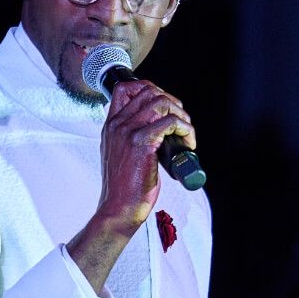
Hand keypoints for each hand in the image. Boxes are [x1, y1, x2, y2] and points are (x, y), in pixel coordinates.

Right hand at [94, 77, 194, 229]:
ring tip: (186, 133)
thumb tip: (155, 130)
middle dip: (172, 102)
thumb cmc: (123, 188)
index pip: (125, 88)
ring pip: (162, 102)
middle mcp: (118, 125)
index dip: (149, 88)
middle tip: (181, 122)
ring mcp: (128, 132)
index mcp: (111, 126)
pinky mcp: (142, 143)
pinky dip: (185, 129)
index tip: (165, 105)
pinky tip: (187, 143)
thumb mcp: (119, 156)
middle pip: (148, 91)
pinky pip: (170, 122)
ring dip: (181, 115)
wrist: (119, 208)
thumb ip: (128, 139)